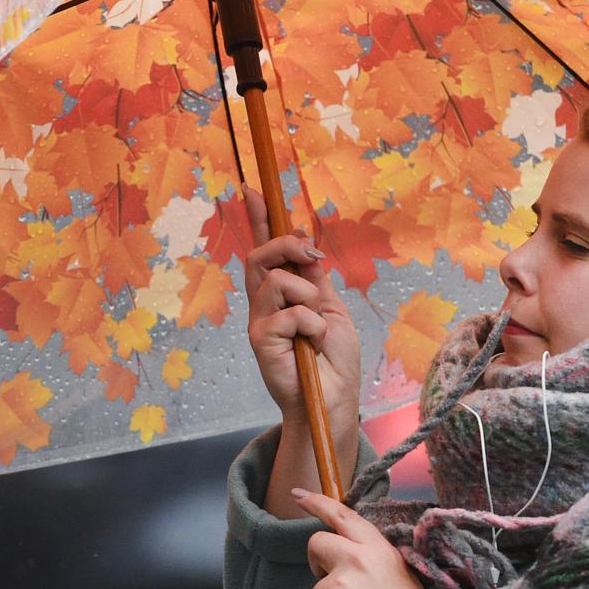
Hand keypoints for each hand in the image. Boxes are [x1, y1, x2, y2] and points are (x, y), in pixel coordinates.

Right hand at [241, 187, 362, 449]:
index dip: (260, 220)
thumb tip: (304, 245)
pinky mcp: (261, 341)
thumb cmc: (333, 359)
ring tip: (317, 324)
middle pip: (260, 256)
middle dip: (287, 244)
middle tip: (313, 256)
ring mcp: (259, 323)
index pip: (264, 250)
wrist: (335, 398)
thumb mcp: (330, 308)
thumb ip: (313, 280)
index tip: (254, 189)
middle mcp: (263, 306)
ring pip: (275, 280)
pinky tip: (313, 344)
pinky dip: (312, 324)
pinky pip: (290, 312)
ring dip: (307, 296)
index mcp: (280, 295)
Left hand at [296, 488, 447, 588]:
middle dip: (317, 562)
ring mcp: (341, 583)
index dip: (318, 503)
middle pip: (316, 543)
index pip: (343, 516)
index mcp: (379, 549)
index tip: (299, 495)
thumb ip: (373, 563)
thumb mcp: (401, 578)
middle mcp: (358, 559)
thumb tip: (350, 562)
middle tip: (333, 583)